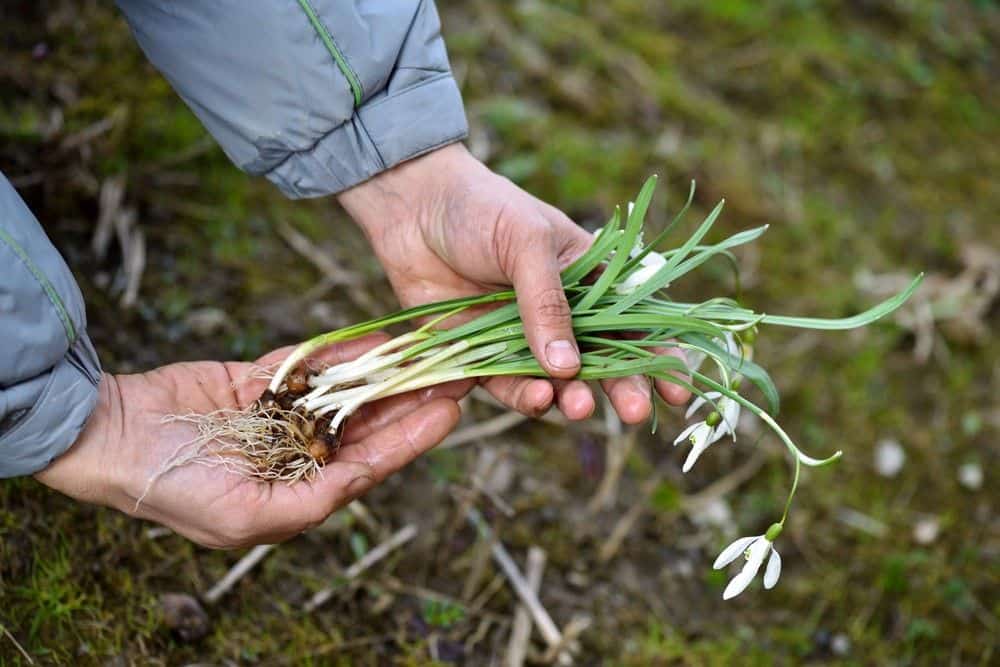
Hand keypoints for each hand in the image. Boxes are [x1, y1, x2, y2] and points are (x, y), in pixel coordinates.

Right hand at [35, 337, 463, 547]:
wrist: (111, 436)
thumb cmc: (173, 489)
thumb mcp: (245, 516)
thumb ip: (311, 500)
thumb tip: (362, 482)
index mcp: (298, 492)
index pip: (370, 463)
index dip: (412, 438)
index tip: (450, 411)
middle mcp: (296, 454)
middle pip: (366, 425)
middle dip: (409, 401)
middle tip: (454, 375)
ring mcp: (278, 416)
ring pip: (344, 392)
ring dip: (384, 374)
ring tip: (426, 352)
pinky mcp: (258, 381)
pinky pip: (308, 365)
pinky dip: (340, 353)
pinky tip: (375, 340)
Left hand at [338, 143, 689, 423]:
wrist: (412, 206)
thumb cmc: (482, 208)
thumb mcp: (527, 241)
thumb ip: (548, 302)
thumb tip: (568, 366)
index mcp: (589, 279)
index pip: (636, 323)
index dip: (661, 358)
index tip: (679, 391)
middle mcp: (560, 315)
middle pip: (602, 362)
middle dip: (623, 389)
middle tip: (636, 413)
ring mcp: (522, 338)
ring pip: (558, 382)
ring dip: (574, 398)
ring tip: (580, 406)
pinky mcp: (481, 355)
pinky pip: (508, 385)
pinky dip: (524, 396)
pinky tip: (536, 397)